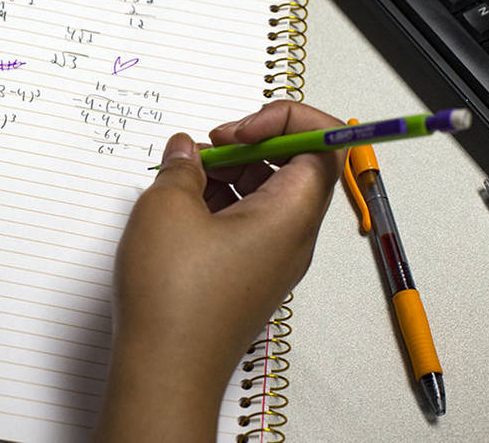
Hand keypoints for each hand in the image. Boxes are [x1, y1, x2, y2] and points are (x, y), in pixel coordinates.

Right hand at [94, 101, 343, 442]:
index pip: (324, 145)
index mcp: (291, 216)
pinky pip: (244, 223)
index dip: (284, 120)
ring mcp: (270, 259)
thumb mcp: (167, 207)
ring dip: (227, 174)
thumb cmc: (175, 299)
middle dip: (247, 146)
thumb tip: (185, 151)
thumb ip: (181, 165)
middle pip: (293, 167)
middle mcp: (292, 238)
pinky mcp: (245, 275)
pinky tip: (178, 209)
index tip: (238, 128)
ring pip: (264, 194)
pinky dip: (217, 203)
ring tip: (180, 181)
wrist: (165, 368)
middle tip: (203, 150)